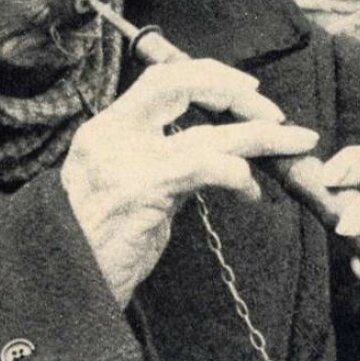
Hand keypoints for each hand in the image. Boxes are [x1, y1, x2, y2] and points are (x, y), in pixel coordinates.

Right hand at [61, 59, 317, 306]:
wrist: (63, 285)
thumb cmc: (97, 246)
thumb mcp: (124, 190)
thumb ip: (163, 164)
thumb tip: (214, 153)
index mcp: (106, 129)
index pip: (161, 78)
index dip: (209, 75)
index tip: (246, 89)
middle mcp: (112, 135)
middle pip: (182, 84)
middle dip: (237, 93)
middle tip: (276, 114)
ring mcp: (126, 160)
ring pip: (208, 132)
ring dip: (261, 136)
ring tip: (296, 142)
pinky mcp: (144, 188)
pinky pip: (207, 166)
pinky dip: (239, 175)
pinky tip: (252, 193)